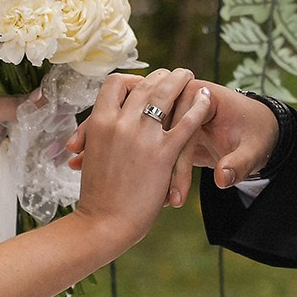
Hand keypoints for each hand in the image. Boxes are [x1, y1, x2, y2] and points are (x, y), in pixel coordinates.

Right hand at [66, 75, 272, 206]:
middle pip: (143, 84)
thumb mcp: (91, 156)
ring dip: (179, 81)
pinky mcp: (162, 154)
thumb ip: (100, 136)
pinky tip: (205, 99)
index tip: (142, 83)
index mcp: (99, 122)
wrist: (103, 223)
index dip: (131, 79)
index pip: (115, 83)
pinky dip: (198, 107)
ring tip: (189, 76)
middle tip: (172, 74)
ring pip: (165, 95)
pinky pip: (186, 122)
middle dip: (160, 76)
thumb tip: (105, 126)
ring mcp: (142, 136)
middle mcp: (119, 123)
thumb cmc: (97, 195)